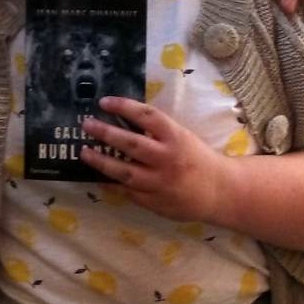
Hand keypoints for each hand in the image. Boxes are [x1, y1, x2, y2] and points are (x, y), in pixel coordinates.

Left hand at [79, 97, 224, 222]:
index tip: (104, 102)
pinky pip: (127, 192)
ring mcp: (160, 182)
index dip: (124, 106)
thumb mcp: (182, 137)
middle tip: (86, 124)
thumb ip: (157, 131)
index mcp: (176, 137)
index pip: (147, 116)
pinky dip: (111, 184)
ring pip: (125, 172)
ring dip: (101, 161)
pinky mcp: (154, 201)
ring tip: (84, 152)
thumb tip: (123, 118)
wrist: (219, 191)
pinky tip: (98, 176)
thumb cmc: (197, 158)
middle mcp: (167, 158)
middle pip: (131, 143)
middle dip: (106, 132)